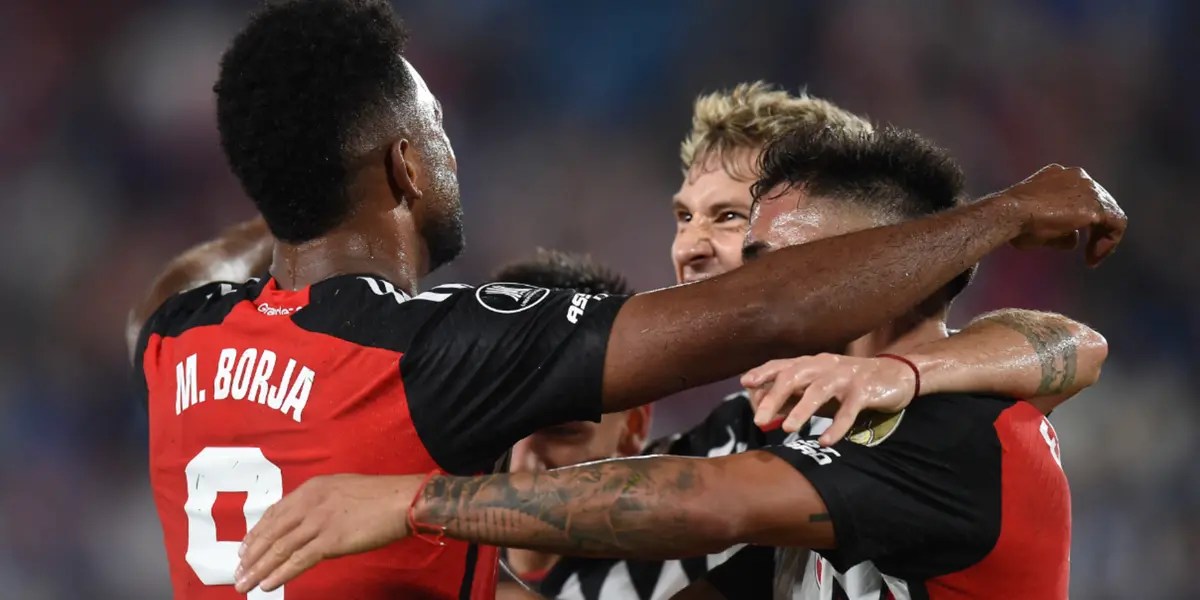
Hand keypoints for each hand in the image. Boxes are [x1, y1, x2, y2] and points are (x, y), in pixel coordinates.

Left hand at [234, 474, 421, 593]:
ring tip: (244, 583)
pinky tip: (268, 584)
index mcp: (312, 488)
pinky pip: (299, 560)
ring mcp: (319, 521)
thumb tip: (307, 523)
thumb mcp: (342, 489)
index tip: (244, 549)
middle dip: (252, 554)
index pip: (276, 513)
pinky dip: (281, 573)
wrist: (401, 500)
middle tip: (237, 571)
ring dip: (259, 568)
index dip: (258, 533)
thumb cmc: (379, 496)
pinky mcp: (330, 540)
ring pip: (281, 548)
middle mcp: (310, 502)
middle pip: (273, 532)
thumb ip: (321, 503)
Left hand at [740, 354, 915, 444]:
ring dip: (801, 410)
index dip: (764, 373)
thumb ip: (792, 399)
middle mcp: (825, 366)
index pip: (782, 365)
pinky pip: (849, 410)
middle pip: (794, 376)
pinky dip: (837, 426)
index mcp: (812, 363)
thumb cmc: (848, 385)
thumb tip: (764, 413)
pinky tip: (825, 441)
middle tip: (758, 420)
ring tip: (786, 429)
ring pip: (819, 390)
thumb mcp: (818, 390)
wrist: (896, 376)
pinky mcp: (865, 391)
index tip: (746, 385)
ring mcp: (845, 377)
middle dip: (774, 397)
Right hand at [990, 164, 1125, 265]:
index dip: (1082, 220)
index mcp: (1060, 175)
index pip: (1082, 196)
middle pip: (1099, 202)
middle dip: (1095, 229)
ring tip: (1092, 258)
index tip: (1074, 238)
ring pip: (1109, 212)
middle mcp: (1077, 176)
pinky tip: (1094, 257)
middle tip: (1089, 251)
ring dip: (1102, 237)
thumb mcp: (1037, 223)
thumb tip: (1073, 239)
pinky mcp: (1096, 205)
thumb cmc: (1014, 220)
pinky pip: (1116, 224)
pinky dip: (1108, 242)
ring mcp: (1089, 188)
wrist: (1009, 213)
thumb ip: (1059, 228)